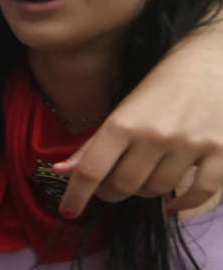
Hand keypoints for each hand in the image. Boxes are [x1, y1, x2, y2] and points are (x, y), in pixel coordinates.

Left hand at [57, 54, 222, 215]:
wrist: (216, 59)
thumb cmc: (165, 83)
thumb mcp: (125, 107)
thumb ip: (95, 143)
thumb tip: (61, 171)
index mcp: (124, 122)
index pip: (91, 170)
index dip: (76, 196)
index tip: (68, 211)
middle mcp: (155, 135)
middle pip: (122, 186)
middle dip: (111, 192)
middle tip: (112, 185)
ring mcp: (190, 144)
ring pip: (156, 190)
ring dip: (146, 191)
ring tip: (146, 177)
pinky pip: (201, 192)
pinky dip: (185, 203)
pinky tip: (173, 203)